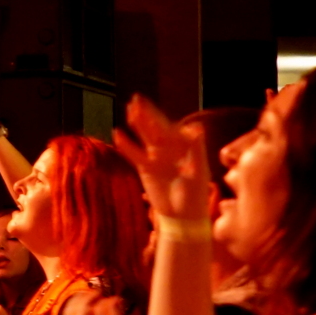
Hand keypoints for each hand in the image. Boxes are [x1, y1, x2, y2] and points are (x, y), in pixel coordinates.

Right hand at [112, 94, 209, 220]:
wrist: (182, 216)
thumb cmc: (195, 195)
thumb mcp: (198, 172)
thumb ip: (196, 150)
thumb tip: (197, 129)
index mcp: (184, 147)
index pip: (171, 127)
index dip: (161, 117)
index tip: (153, 108)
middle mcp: (170, 149)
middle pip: (156, 127)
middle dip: (147, 113)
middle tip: (137, 98)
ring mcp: (157, 157)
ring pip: (144, 137)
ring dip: (137, 124)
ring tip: (129, 109)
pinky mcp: (145, 168)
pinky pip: (134, 154)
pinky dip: (126, 145)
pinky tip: (117, 134)